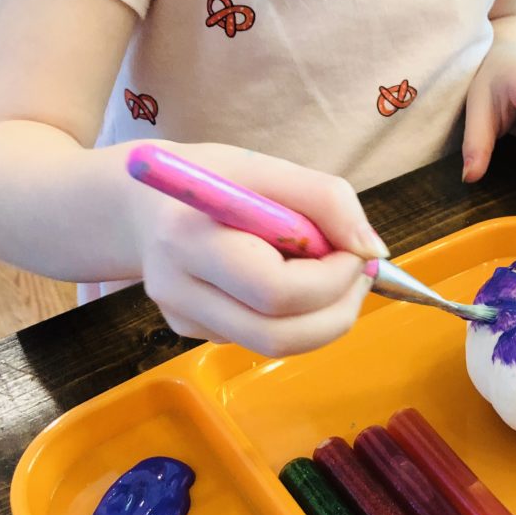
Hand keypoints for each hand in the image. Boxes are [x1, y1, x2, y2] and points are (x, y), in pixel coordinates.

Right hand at [126, 141, 386, 356]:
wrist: (142, 205)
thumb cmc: (212, 179)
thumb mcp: (269, 168)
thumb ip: (328, 200)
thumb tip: (373, 251)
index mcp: (189, 239)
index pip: (276, 290)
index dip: (332, 278)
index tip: (355, 250)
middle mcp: (177, 290)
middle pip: (277, 336)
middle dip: (337, 311)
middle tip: (359, 274)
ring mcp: (184, 320)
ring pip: (276, 345)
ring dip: (323, 316)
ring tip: (332, 272)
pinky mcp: (195, 334)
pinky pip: (264, 339)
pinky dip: (296, 317)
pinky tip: (290, 279)